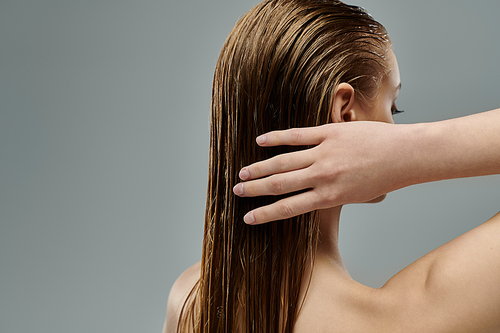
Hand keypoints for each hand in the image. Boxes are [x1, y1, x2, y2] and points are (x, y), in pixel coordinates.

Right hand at [233, 121, 409, 223]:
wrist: (403, 155)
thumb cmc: (383, 178)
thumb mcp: (356, 196)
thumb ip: (332, 198)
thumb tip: (313, 200)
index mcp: (329, 197)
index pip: (288, 208)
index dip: (265, 214)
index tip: (248, 218)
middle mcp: (322, 177)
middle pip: (279, 185)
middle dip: (255, 190)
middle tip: (237, 192)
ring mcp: (324, 154)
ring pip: (282, 161)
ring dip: (260, 168)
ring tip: (243, 172)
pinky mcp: (328, 133)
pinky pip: (296, 136)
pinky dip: (276, 138)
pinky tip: (260, 141)